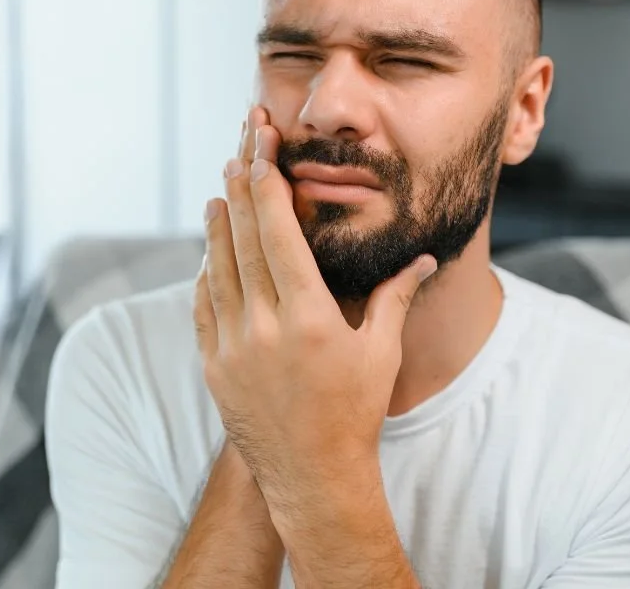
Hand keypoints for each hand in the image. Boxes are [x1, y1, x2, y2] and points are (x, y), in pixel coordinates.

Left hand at [194, 107, 436, 510]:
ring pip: (217, 270)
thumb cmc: (355, 413)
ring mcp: (233, 349)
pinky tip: (210, 251)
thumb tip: (425, 258)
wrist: (312, 476)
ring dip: (217, 227)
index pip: (280, 236)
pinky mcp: (214, 367)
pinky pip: (203, 307)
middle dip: (241, 192)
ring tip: (218, 193)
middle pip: (244, 243)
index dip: (268, 189)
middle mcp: (265, 329)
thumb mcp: (380, 353)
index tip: (262, 155)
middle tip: (237, 153)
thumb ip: (396, 297)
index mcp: (309, 319)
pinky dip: (206, 273)